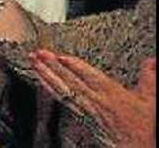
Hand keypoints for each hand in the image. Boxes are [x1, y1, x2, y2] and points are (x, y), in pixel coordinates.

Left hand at [31, 50, 155, 146]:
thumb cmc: (143, 127)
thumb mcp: (150, 99)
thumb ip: (148, 77)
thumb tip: (151, 61)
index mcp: (111, 94)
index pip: (89, 76)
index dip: (74, 66)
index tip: (60, 56)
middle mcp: (95, 101)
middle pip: (69, 81)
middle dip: (52, 66)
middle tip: (37, 53)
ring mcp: (85, 109)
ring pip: (62, 90)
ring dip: (46, 75)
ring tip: (33, 63)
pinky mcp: (81, 116)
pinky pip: (62, 100)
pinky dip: (50, 89)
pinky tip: (42, 82)